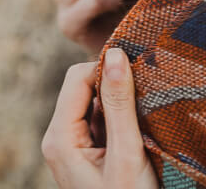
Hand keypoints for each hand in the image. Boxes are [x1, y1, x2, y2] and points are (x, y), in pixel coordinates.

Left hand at [41, 48, 159, 188]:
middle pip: (84, 85)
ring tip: (145, 114)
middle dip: (114, 83)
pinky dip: (122, 113)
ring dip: (121, 99)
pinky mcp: (90, 150)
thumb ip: (119, 103)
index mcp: (59, 138)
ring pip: (96, 99)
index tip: (141, 74)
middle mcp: (60, 138)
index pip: (78, 77)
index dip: (108, 69)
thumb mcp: (126, 152)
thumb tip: (116, 54)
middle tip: (146, 95)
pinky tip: (141, 125)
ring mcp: (74, 145)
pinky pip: (103, 116)